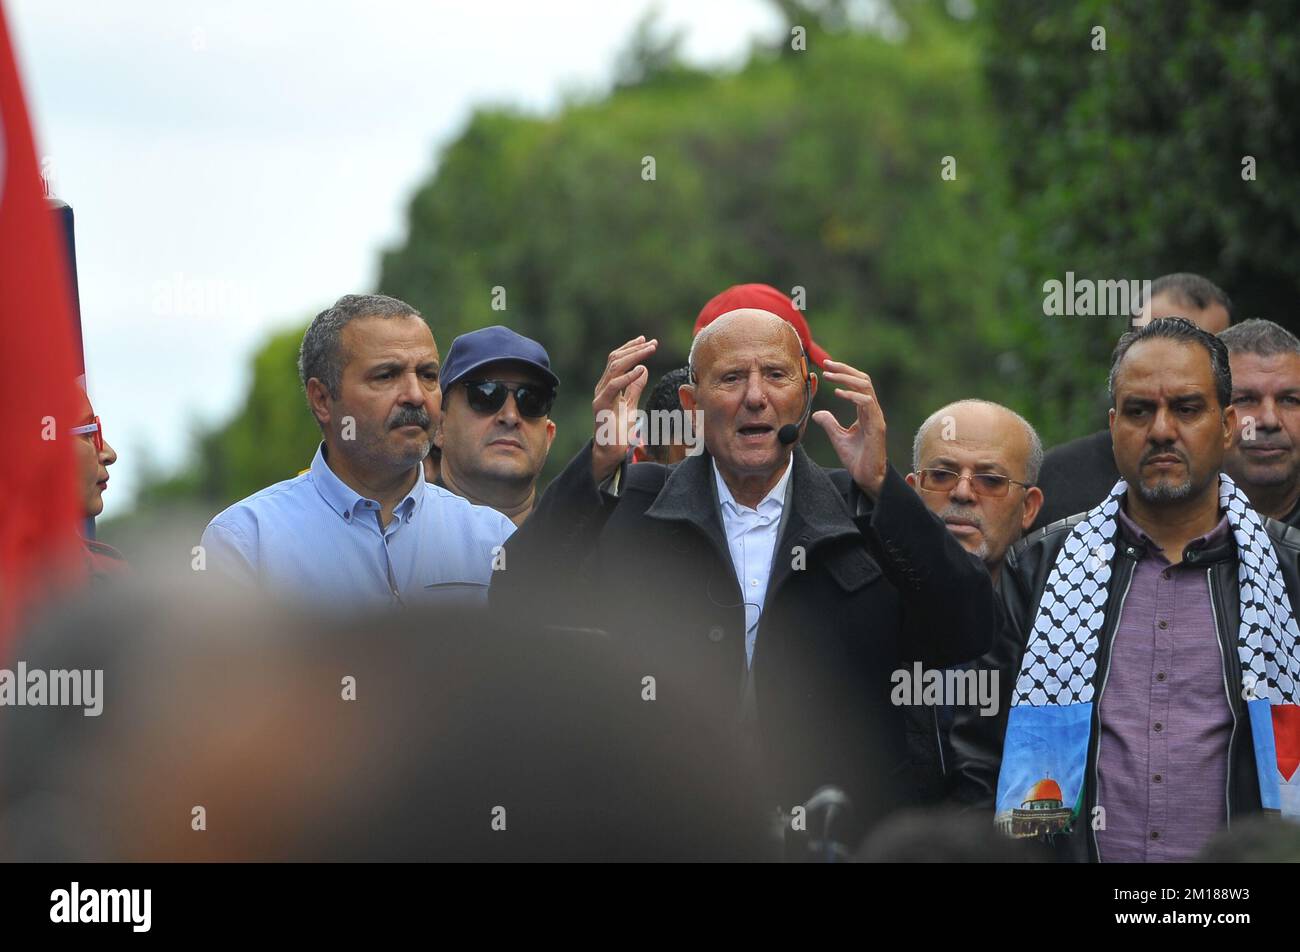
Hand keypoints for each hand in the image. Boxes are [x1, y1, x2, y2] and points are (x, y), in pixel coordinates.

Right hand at [591, 335, 657, 480]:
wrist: (611, 451)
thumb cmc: (620, 430)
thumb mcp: (631, 405)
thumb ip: (635, 388)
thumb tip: (643, 370)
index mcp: (608, 386)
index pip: (617, 360)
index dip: (631, 349)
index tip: (646, 341)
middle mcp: (602, 387)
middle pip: (616, 360)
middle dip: (635, 349)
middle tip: (652, 343)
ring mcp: (600, 395)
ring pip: (614, 368)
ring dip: (633, 357)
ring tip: (649, 351)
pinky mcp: (600, 405)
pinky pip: (613, 386)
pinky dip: (627, 376)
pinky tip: (640, 369)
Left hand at [812, 359, 887, 498]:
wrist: (867, 477)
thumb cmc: (857, 458)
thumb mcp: (838, 438)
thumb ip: (830, 424)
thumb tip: (818, 413)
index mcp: (866, 412)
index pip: (858, 384)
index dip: (844, 373)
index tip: (827, 367)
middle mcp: (872, 411)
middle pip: (863, 380)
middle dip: (845, 370)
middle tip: (827, 364)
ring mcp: (876, 418)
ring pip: (866, 388)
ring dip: (847, 379)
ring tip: (830, 376)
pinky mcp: (876, 427)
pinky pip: (866, 404)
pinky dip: (853, 396)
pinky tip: (839, 393)